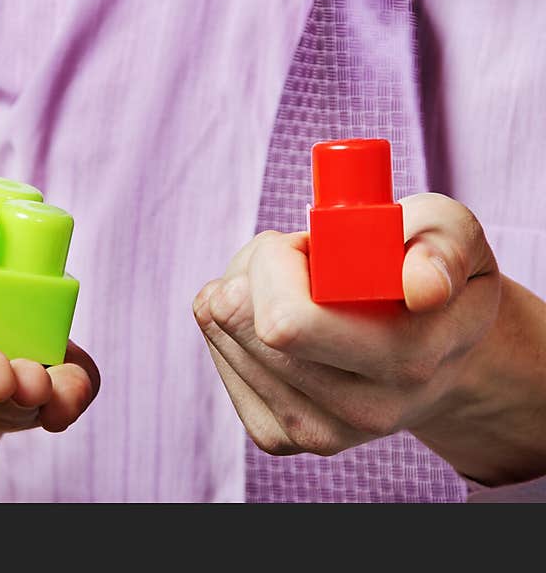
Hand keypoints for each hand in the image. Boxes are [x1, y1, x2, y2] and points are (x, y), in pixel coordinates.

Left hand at [194, 193, 545, 485]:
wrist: (437, 359)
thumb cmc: (430, 276)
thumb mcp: (455, 236)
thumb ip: (444, 246)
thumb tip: (421, 287)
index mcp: (410, 359)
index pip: (288, 321)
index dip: (280, 260)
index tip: (314, 245)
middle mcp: (365, 410)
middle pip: (243, 321)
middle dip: (258, 263)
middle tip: (299, 253)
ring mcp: (317, 433)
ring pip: (221, 328)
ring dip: (244, 284)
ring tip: (296, 283)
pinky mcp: (277, 437)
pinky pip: (216, 349)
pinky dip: (231, 317)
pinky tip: (276, 314)